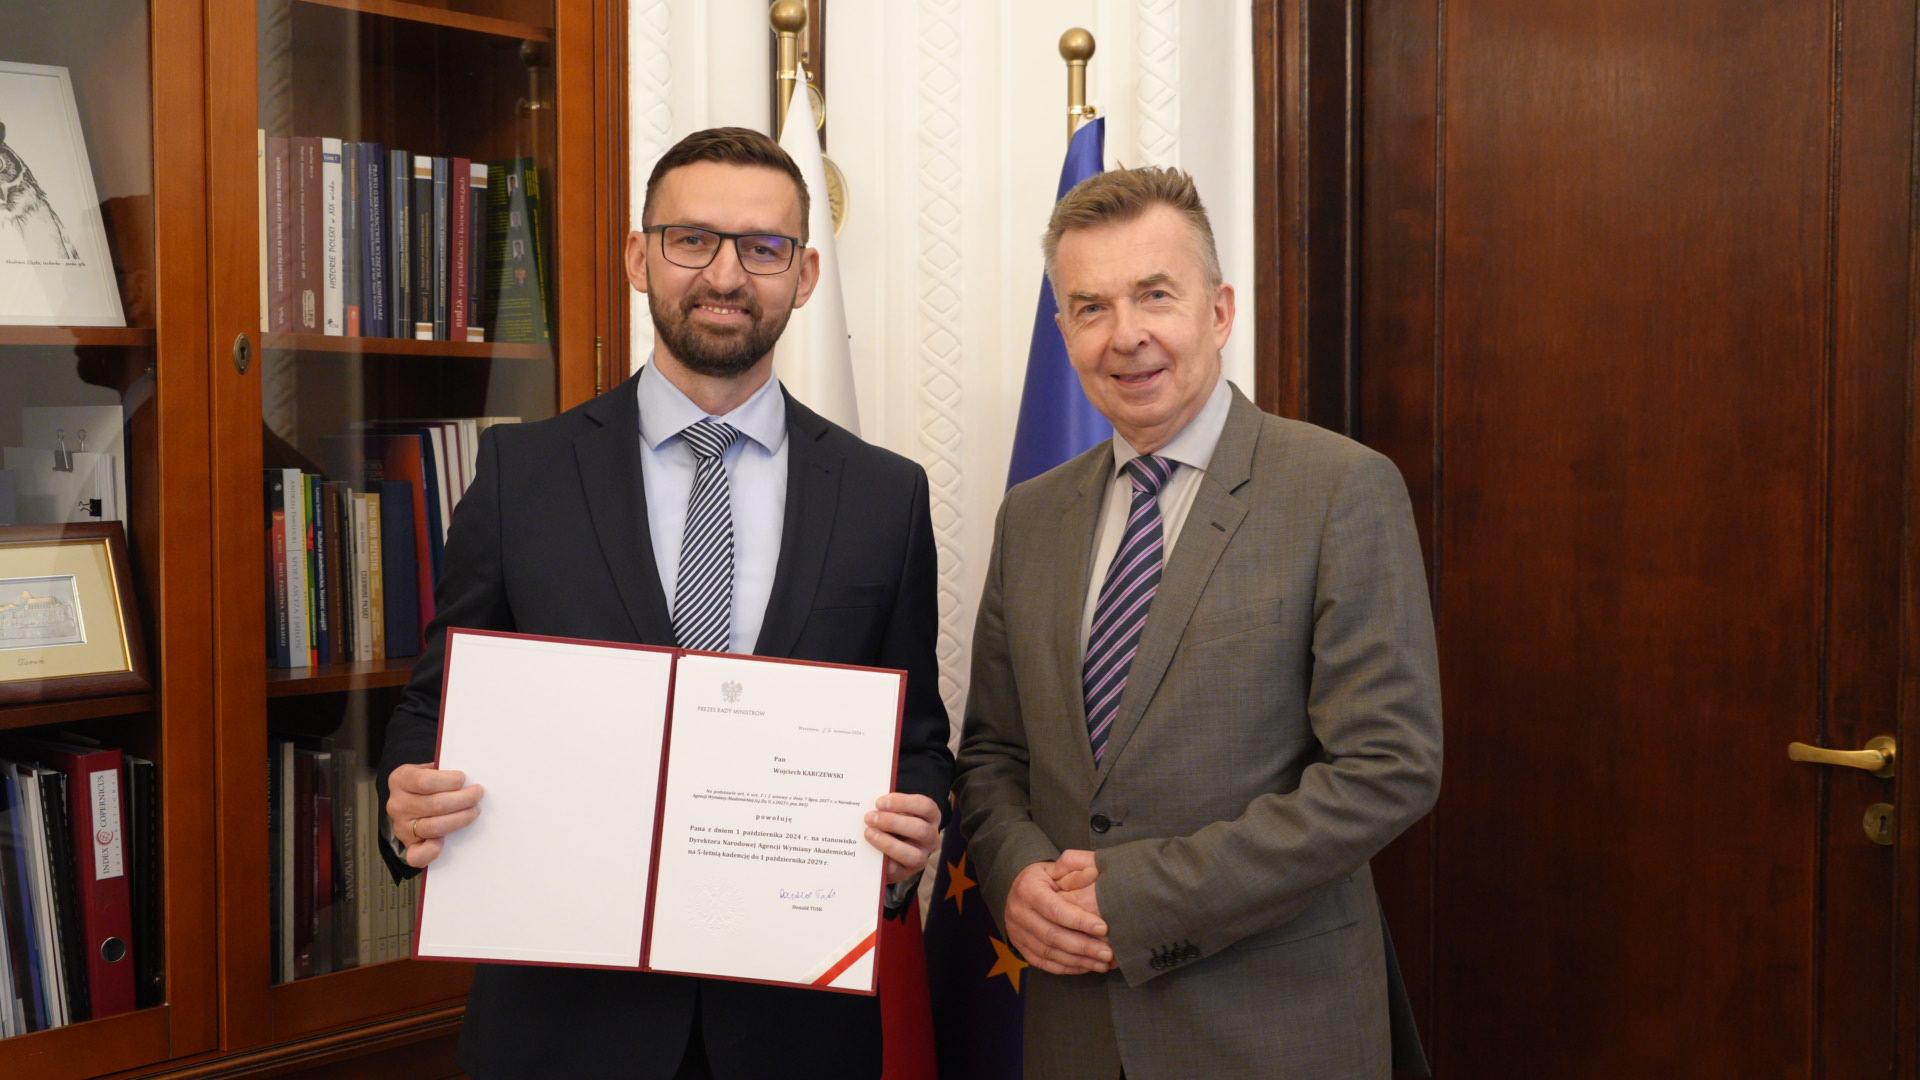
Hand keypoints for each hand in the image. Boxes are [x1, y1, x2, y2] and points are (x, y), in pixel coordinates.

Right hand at [387, 763, 483, 868]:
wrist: (410, 800)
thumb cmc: (428, 783)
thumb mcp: (429, 769)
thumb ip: (444, 770)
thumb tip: (470, 776)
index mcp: (401, 779)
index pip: (425, 782)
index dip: (449, 781)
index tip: (463, 779)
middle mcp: (398, 804)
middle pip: (435, 805)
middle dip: (463, 799)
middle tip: (477, 794)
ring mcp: (401, 826)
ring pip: (433, 827)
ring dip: (461, 819)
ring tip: (474, 810)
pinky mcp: (408, 845)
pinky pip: (417, 855)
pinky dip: (432, 851)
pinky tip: (445, 842)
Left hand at [864, 793, 940, 884]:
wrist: (889, 853)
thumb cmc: (893, 825)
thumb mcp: (896, 813)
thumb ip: (889, 808)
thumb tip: (873, 807)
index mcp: (931, 817)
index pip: (926, 806)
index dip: (903, 803)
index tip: (879, 802)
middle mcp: (931, 838)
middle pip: (920, 829)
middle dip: (892, 822)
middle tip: (869, 818)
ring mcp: (922, 857)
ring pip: (912, 854)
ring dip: (887, 843)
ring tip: (868, 833)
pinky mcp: (907, 872)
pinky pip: (895, 868)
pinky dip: (881, 858)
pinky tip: (869, 850)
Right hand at [1005, 860, 1112, 974]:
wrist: (1017, 891)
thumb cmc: (1043, 879)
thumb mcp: (1056, 869)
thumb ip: (1074, 871)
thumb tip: (1094, 873)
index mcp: (1028, 890)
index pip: (1055, 909)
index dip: (1080, 921)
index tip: (1104, 928)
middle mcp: (1019, 913)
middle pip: (1053, 935)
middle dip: (1083, 946)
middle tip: (1108, 953)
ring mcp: (1017, 933)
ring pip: (1049, 953)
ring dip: (1078, 961)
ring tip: (1102, 964)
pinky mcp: (1020, 947)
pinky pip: (1044, 963)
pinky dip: (1066, 968)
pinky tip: (1086, 967)